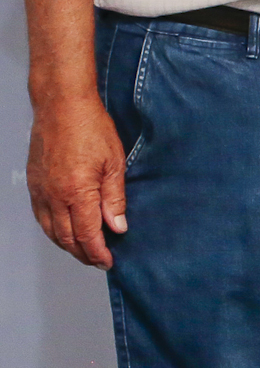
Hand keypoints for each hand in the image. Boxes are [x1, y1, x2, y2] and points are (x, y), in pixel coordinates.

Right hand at [27, 95, 127, 269]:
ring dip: (67, 245)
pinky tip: (64, 231)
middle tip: (98, 260)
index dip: (98, 252)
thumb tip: (117, 227)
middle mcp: (54, 196)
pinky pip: (41, 217)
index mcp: (77, 192)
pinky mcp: (33, 184)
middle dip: (83, 253)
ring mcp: (40, 191)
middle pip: (67, 238)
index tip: (108, 262)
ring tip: (84, 251)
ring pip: (51, 231)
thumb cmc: (92, 128)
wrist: (62, 106)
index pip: (87, 234)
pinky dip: (53, 230)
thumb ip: (114, 198)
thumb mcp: (114, 162)